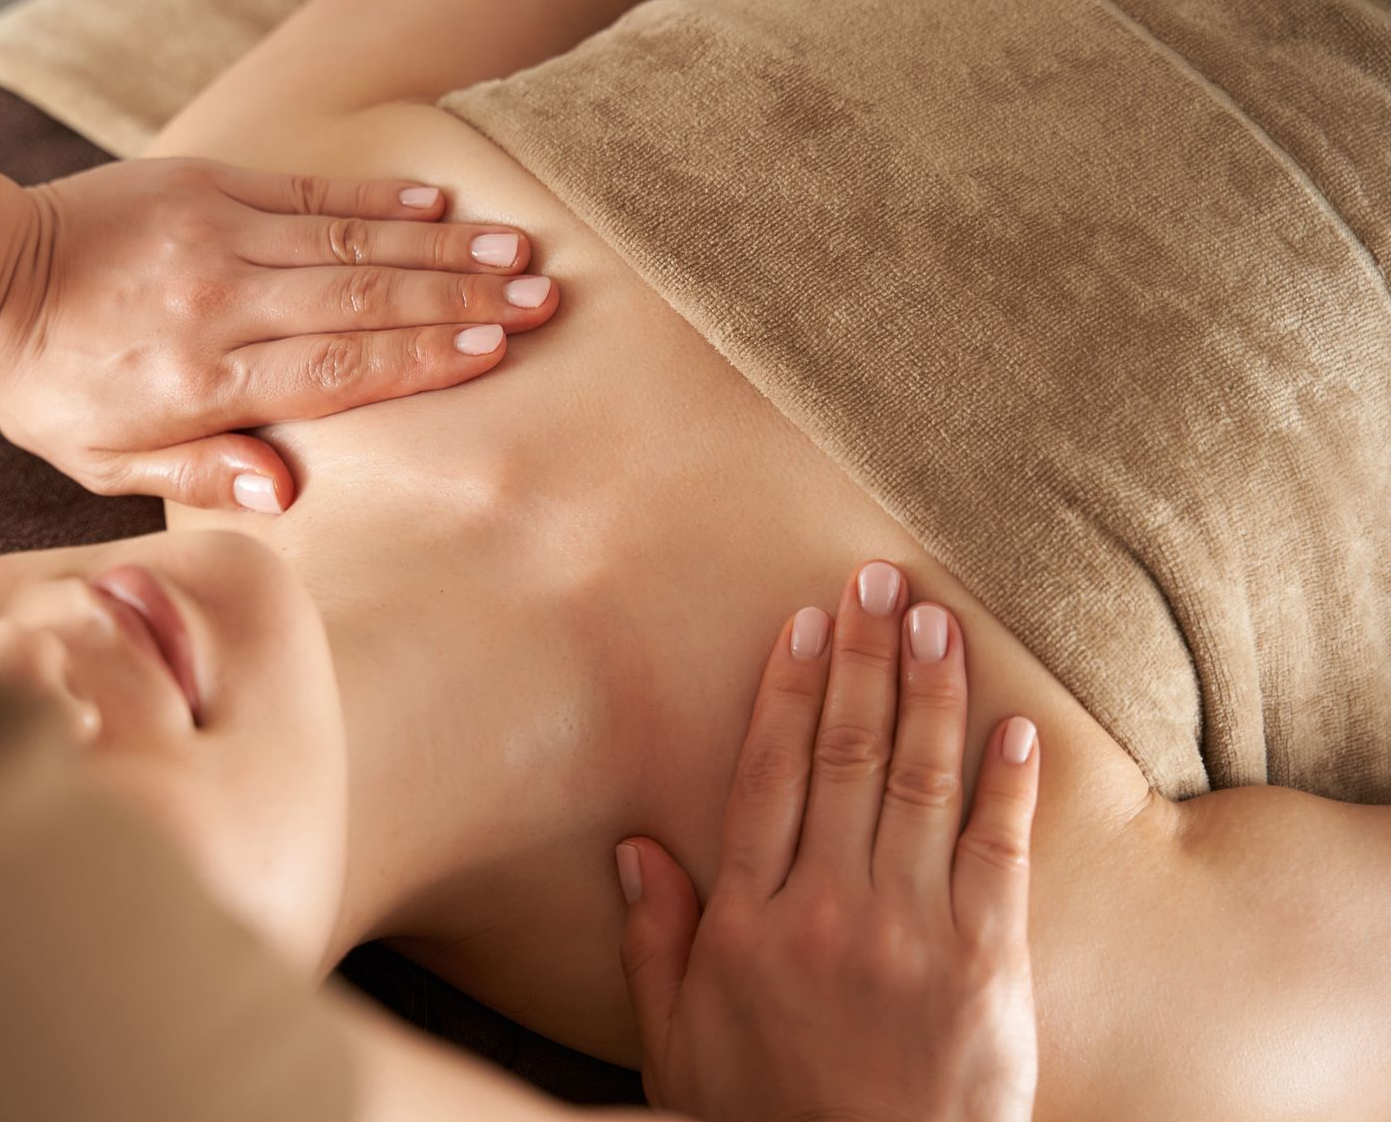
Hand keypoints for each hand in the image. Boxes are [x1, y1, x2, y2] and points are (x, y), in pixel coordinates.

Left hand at [0, 157, 554, 511]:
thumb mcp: (107, 464)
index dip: (421, 359)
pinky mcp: (206, 185)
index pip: (336, 370)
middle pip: (363, 301)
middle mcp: (219, 302)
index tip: (494, 352)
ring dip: (441, 248)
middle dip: (459, 300)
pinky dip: (377, 199)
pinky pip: (307, 191)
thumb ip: (202, 472)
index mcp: (202, 379)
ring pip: (350, 242)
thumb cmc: (51, 388)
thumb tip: (290, 488)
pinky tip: (439, 204)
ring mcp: (215, 235)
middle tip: (541, 299)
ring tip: (517, 252)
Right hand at [615, 561, 1040, 1121]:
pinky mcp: (985, 965)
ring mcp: (909, 933)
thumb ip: (656, 944)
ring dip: (930, 693)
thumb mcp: (676, 1044)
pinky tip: (1012, 725)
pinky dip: (1006, 785)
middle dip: (863, 658)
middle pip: (844, 756)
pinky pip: (998, 854)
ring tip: (938, 619)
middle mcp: (826, 910)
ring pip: (918, 783)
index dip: (789, 689)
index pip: (768, 775)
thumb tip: (636, 848)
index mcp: (748, 921)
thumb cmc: (763, 1121)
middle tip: (877, 580)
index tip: (807, 622)